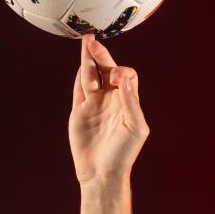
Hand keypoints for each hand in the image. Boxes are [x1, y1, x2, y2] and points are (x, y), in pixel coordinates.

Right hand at [69, 33, 149, 182]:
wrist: (101, 172)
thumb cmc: (123, 153)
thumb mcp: (135, 128)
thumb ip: (131, 102)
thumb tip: (122, 78)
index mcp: (127, 102)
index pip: (126, 75)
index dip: (120, 71)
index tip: (114, 79)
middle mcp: (111, 100)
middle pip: (106, 69)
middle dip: (101, 55)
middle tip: (92, 41)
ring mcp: (94, 105)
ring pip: (90, 75)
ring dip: (88, 59)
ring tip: (85, 41)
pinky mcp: (80, 112)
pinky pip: (79, 89)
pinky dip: (80, 76)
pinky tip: (81, 64)